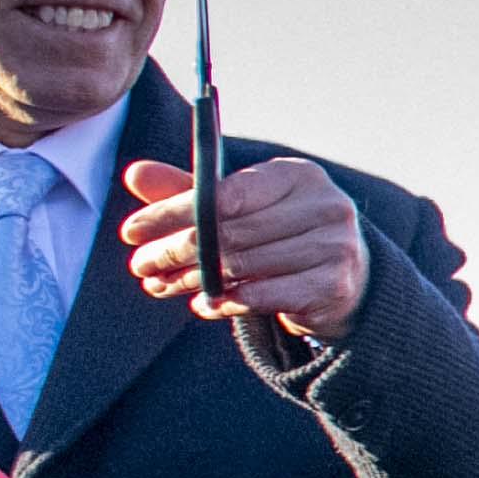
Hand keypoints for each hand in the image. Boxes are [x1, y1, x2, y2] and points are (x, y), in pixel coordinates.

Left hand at [124, 156, 368, 338]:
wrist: (346, 279)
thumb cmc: (283, 235)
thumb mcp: (243, 209)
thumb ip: (192, 194)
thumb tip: (134, 174)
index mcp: (298, 175)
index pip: (225, 194)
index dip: (173, 212)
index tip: (131, 231)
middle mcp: (324, 205)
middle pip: (231, 233)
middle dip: (175, 250)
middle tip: (140, 265)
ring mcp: (335, 247)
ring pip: (243, 266)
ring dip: (193, 279)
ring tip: (162, 285)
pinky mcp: (333, 285)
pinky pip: (263, 296)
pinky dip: (225, 302)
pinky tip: (202, 303)